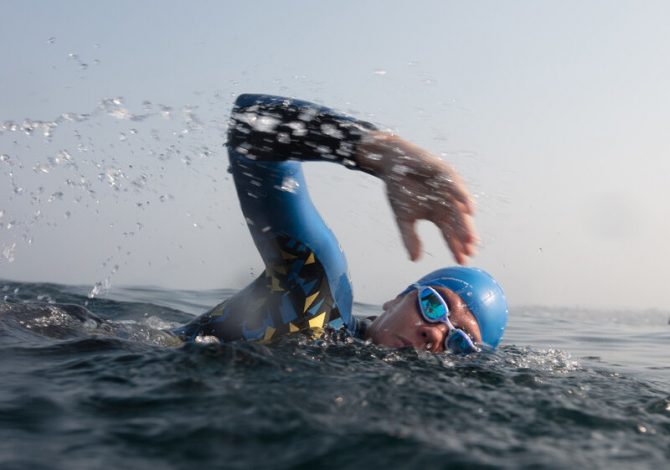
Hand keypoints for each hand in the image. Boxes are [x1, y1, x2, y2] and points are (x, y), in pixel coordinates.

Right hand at [357, 133, 477, 263]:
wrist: (391, 164)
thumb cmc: (399, 190)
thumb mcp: (403, 217)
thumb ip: (410, 237)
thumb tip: (415, 260)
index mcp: (437, 214)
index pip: (449, 233)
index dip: (455, 247)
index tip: (461, 262)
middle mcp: (446, 203)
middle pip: (458, 224)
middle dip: (464, 238)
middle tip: (470, 252)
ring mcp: (448, 189)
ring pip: (459, 209)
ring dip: (466, 223)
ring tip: (470, 239)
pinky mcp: (446, 175)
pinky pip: (457, 188)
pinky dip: (463, 198)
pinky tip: (470, 210)